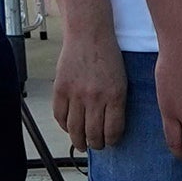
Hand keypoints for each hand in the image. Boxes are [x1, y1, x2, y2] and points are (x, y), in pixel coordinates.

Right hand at [49, 23, 133, 150]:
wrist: (88, 35)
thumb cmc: (108, 57)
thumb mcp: (121, 81)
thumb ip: (116, 104)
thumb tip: (110, 128)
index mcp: (115, 96)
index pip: (113, 130)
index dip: (111, 141)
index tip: (110, 142)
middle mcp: (95, 98)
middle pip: (93, 134)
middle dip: (96, 144)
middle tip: (96, 145)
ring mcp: (76, 94)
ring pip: (75, 129)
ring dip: (78, 141)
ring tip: (81, 143)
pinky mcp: (60, 89)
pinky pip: (59, 116)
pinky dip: (63, 126)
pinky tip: (68, 127)